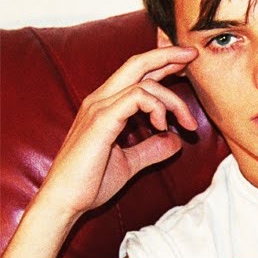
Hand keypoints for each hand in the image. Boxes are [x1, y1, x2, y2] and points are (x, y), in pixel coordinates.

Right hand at [38, 46, 197, 217]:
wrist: (64, 202)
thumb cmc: (89, 184)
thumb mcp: (129, 163)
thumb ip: (151, 149)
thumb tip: (175, 141)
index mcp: (105, 105)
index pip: (136, 73)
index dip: (162, 64)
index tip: (186, 64)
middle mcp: (100, 99)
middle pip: (137, 62)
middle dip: (168, 55)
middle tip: (193, 55)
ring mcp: (99, 107)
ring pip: (143, 81)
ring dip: (172, 99)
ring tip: (187, 122)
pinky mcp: (101, 120)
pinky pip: (136, 97)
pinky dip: (157, 107)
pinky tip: (162, 125)